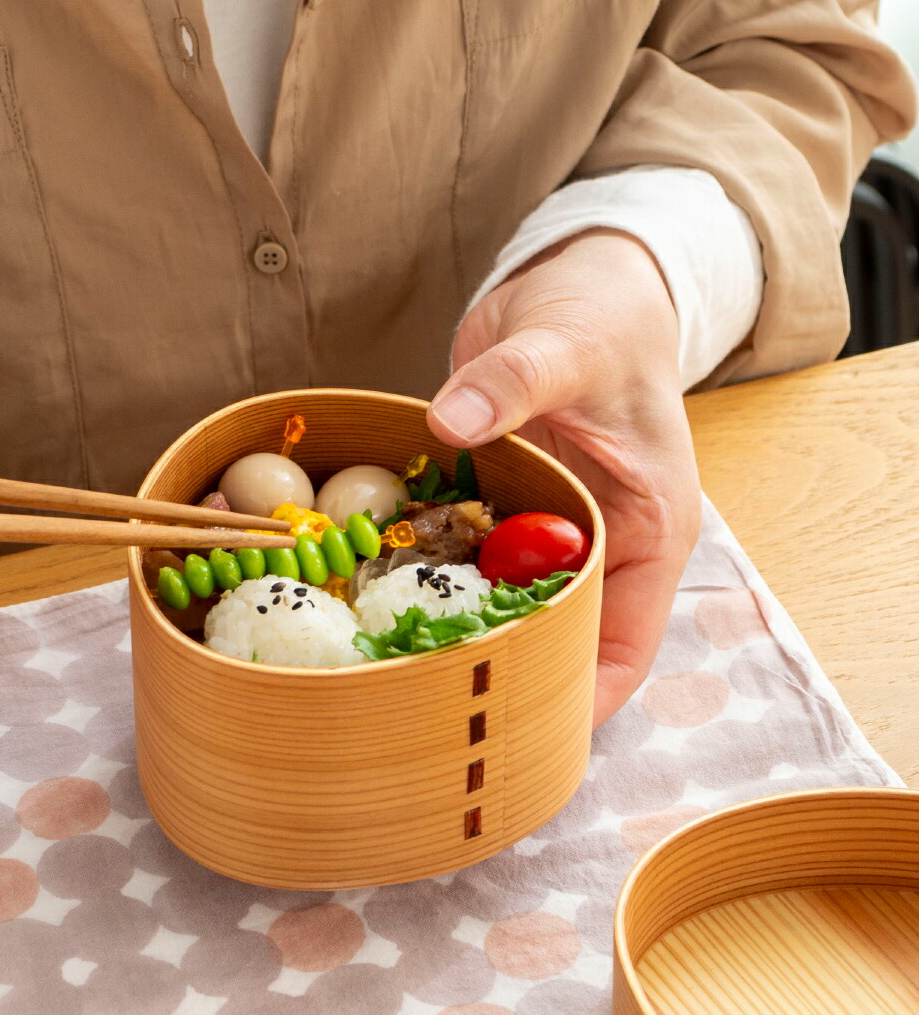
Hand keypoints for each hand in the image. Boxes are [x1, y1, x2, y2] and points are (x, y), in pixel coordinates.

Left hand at [427, 230, 700, 726]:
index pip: (626, 640)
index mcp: (646, 529)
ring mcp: (540, 530)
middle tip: (436, 712)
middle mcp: (595, 544)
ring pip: (500, 607)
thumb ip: (519, 382)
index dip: (583, 695)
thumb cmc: (603, 316)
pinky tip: (370, 605)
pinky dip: (423, 579)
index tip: (526, 732)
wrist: (574, 282)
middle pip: (557, 638)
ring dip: (455, 634)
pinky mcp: (493, 507)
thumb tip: (451, 421)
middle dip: (506, 674)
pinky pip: (458, 559)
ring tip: (394, 679)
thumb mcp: (572, 343)